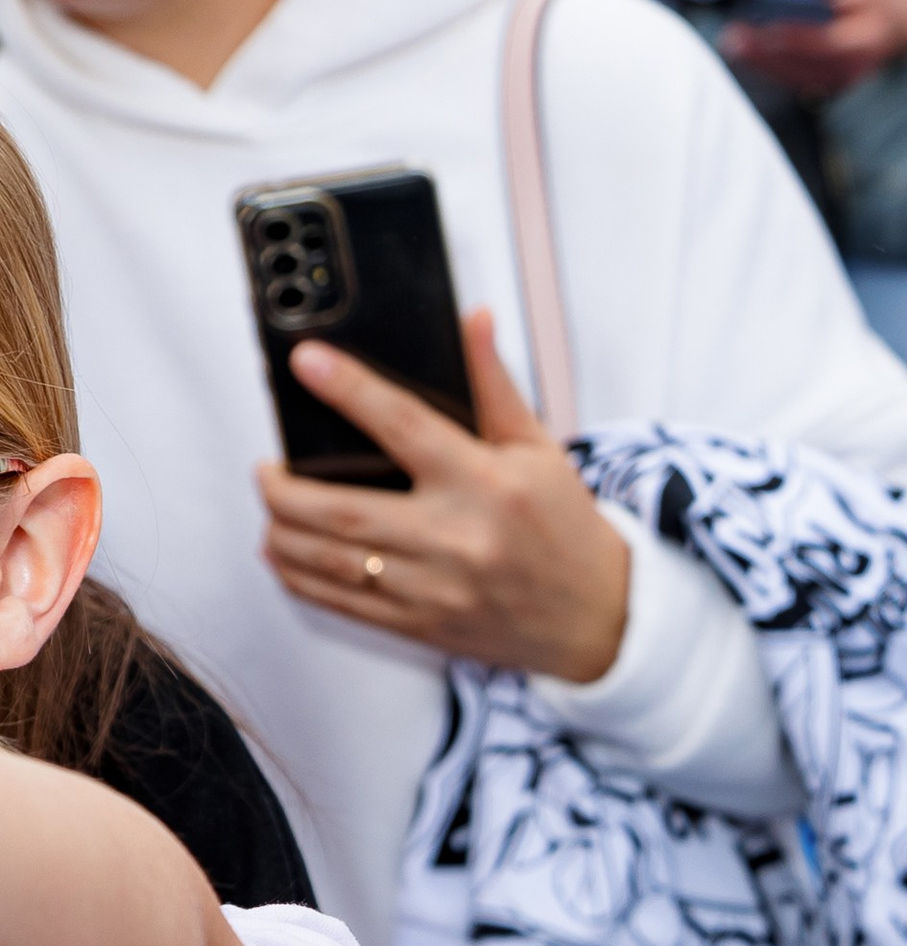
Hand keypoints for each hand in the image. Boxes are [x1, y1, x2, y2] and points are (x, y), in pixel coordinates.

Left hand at [258, 311, 629, 684]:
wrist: (600, 621)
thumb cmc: (567, 531)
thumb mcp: (540, 450)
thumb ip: (494, 385)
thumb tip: (470, 319)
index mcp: (485, 484)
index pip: (403, 427)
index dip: (349, 390)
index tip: (307, 362)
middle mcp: (457, 539)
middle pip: (344, 510)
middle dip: (285, 488)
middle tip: (267, 466)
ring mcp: (437, 590)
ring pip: (335, 562)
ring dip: (284, 534)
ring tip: (271, 507)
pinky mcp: (426, 627)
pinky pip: (347, 605)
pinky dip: (303, 579)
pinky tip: (284, 554)